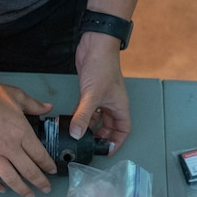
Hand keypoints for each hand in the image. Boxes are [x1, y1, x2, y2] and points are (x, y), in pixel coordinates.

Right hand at [0, 78, 57, 196]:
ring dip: (22, 189)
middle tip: (46, 188)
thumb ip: (34, 105)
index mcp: (21, 132)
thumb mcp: (17, 95)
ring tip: (29, 195)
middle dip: (40, 182)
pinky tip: (1, 189)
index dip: (48, 165)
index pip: (40, 155)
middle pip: (29, 171)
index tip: (52, 171)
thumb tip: (49, 107)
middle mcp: (9, 147)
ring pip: (10, 179)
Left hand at [70, 32, 130, 152]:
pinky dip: (81, 116)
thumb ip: (84, 116)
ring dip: (89, 127)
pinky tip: (73, 121)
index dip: (116, 142)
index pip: (123, 130)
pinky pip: (87, 110)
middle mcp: (112, 104)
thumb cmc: (103, 66)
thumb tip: (77, 134)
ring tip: (78, 135)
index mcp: (120, 106)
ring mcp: (101, 98)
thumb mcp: (92, 96)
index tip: (106, 151)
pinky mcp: (90, 92)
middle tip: (88, 145)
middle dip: (100, 137)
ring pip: (97, 119)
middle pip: (109, 127)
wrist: (96, 45)